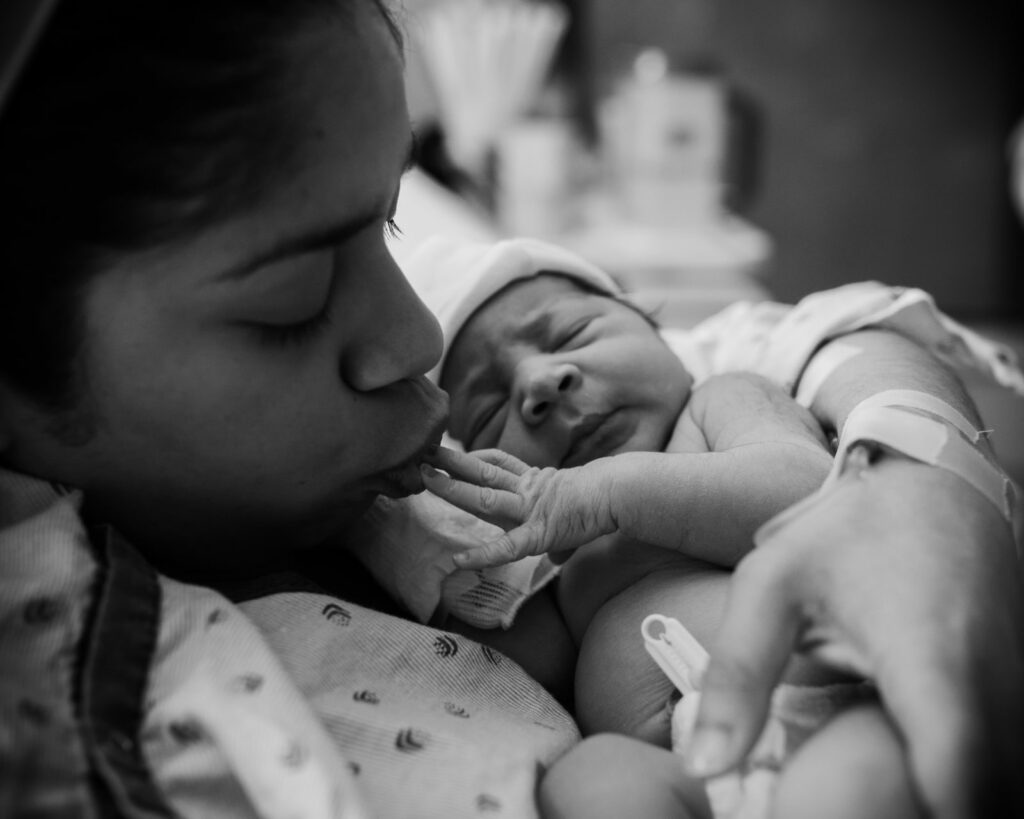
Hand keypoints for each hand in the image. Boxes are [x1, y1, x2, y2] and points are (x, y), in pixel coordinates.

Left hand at [421, 446, 617, 568]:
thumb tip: (558, 556)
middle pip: (482, 475)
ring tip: (426, 477)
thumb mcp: (575, 515)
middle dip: (451, 465)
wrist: (621, 491)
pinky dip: (482, 554)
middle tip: (422, 454)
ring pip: (485, 497)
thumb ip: (560, 539)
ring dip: (453, 488)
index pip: (499, 465)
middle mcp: (527, 492)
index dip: (475, 460)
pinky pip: (506, 547)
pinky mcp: (539, 534)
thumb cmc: (604, 498)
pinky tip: (458, 561)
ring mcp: (530, 511)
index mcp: (535, 483)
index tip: (455, 455)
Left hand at [683, 456, 1023, 818]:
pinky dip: (955, 778)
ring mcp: (1017, 692)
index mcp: (932, 659)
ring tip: (865, 794)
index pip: (957, 781)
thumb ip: (738, 672)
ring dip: (935, 800)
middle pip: (984, 799)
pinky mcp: (1018, 695)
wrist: (939, 486)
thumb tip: (706, 765)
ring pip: (997, 785)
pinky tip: (903, 769)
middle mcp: (994, 686)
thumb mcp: (774, 585)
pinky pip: (998, 760)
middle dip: (918, 817)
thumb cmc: (853, 530)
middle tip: (844, 809)